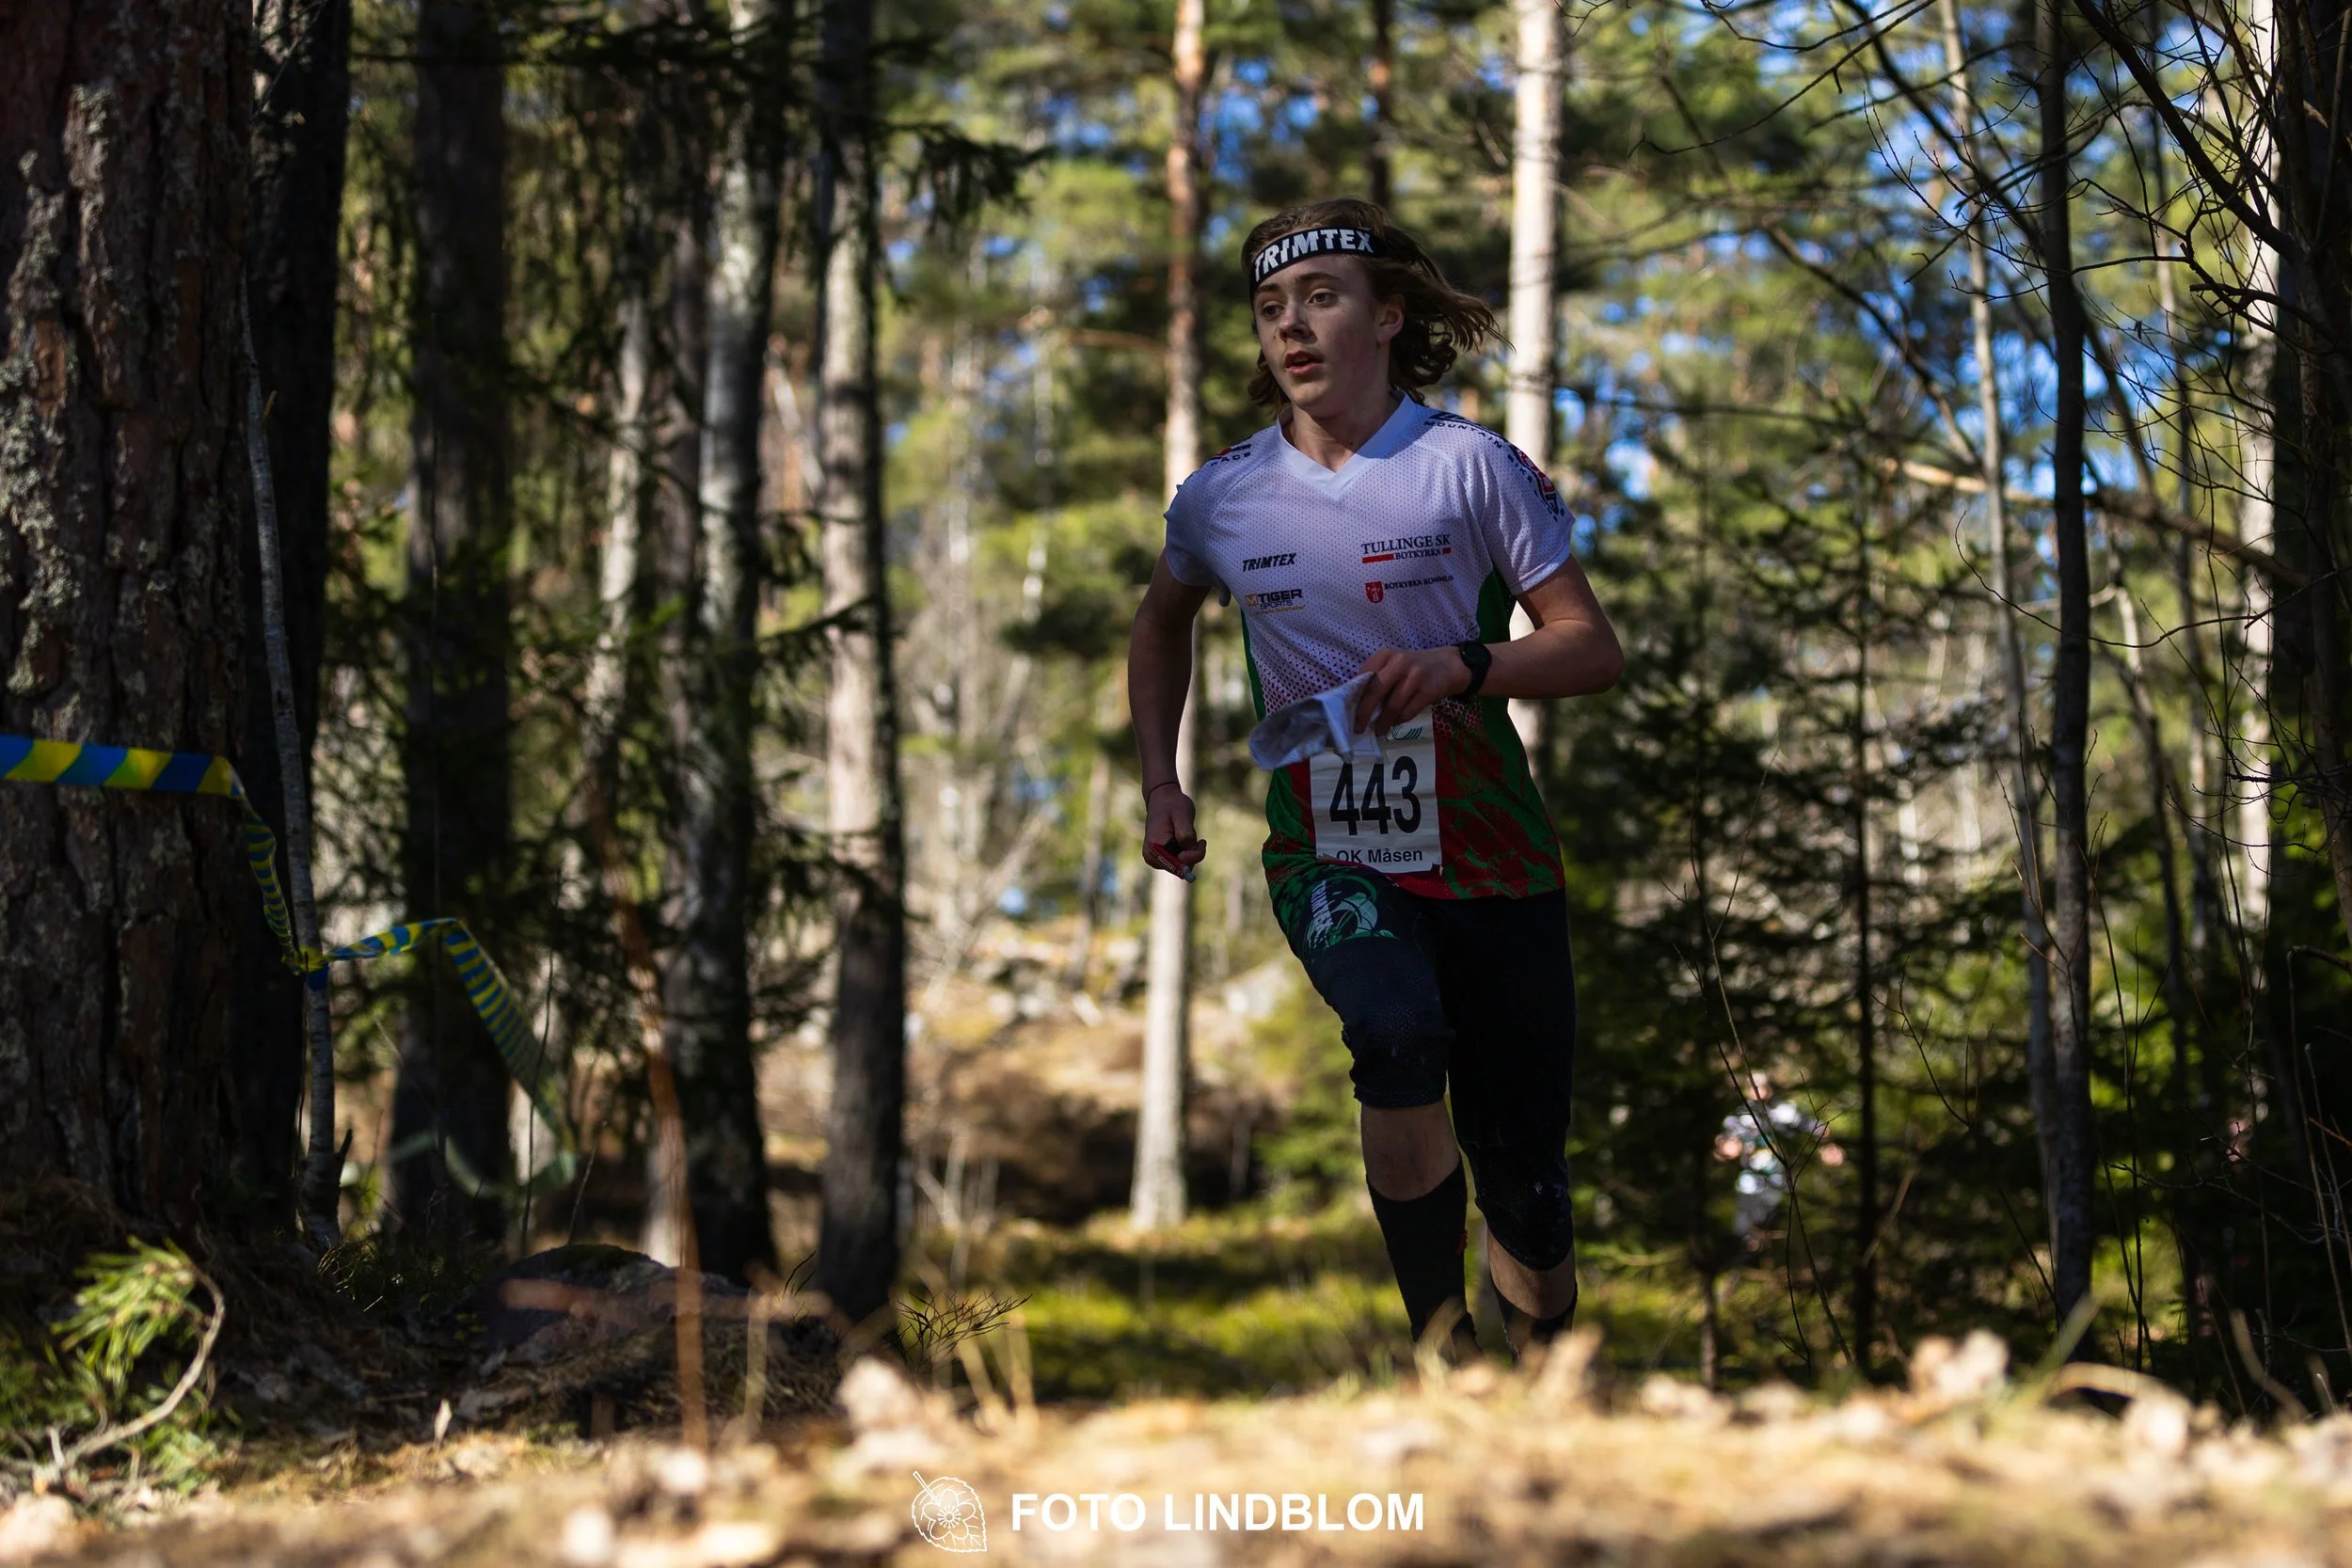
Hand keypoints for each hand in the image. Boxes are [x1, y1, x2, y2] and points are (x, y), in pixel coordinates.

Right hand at [1141, 784, 1206, 878]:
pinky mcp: (1161, 859)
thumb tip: (1189, 852)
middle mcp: (1152, 857)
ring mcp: (1155, 860)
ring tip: (1190, 835)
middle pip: (1181, 869)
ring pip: (1182, 867)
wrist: (1162, 800)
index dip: (1193, 856)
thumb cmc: (1172, 805)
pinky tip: (1186, 840)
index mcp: (1155, 848)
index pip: (1178, 865)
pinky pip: (1180, 863)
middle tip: (1199, 839)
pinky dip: (1187, 853)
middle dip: (1193, 854)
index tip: (1201, 841)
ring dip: (1191, 853)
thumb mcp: (1183, 814)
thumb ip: (1186, 834)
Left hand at [1352, 646, 1471, 732]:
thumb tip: (1357, 704)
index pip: (1364, 676)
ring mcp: (1415, 676)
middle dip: (1364, 713)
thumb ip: (1376, 678)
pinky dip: (1399, 721)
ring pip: (1392, 706)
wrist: (1448, 665)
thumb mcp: (1393, 664)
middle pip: (1375, 691)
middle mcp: (1399, 663)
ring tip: (1379, 730)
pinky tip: (1395, 723)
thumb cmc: (1413, 668)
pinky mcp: (1427, 691)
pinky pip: (1408, 712)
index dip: (1355, 696)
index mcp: (1385, 655)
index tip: (1347, 712)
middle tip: (1359, 728)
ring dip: (1383, 721)